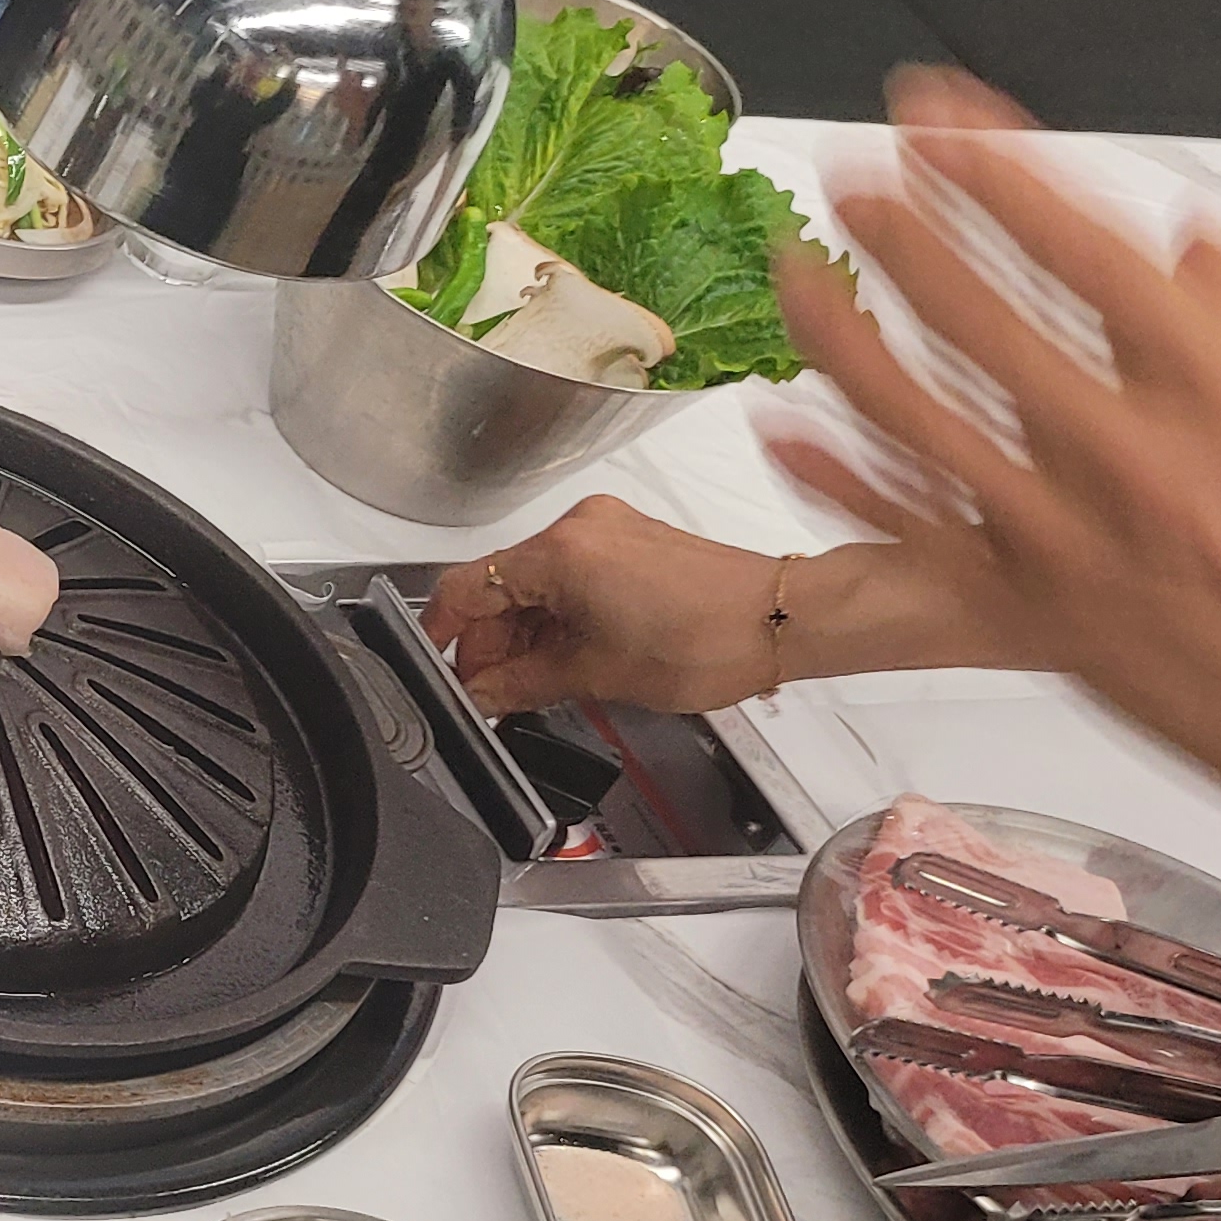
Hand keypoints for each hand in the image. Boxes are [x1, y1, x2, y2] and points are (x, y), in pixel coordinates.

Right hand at [426, 496, 797, 716]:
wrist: (782, 620)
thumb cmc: (712, 638)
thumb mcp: (597, 674)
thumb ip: (523, 683)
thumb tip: (483, 693)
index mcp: (562, 551)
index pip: (467, 587)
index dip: (442, 634)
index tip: (437, 666)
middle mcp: (581, 527)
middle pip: (499, 584)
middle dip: (487, 641)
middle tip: (485, 691)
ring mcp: (609, 530)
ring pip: (535, 582)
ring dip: (523, 632)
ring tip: (528, 683)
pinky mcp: (632, 541)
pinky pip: (570, 576)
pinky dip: (557, 616)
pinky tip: (563, 656)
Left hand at [775, 67, 1220, 839]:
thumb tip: (1185, 240)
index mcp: (1211, 387)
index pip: (1080, 243)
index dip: (996, 168)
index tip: (938, 115)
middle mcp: (1128, 454)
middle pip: (984, 318)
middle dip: (906, 235)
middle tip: (848, 174)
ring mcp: (1064, 534)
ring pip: (921, 419)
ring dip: (845, 337)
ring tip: (793, 273)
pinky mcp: (1020, 607)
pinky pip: (904, 532)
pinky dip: (831, 476)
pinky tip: (780, 425)